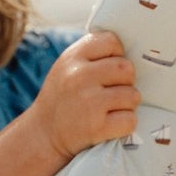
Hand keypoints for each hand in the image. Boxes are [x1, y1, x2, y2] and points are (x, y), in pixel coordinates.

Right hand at [32, 31, 141, 160]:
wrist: (43, 134)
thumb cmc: (62, 97)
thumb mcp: (67, 67)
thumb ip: (91, 54)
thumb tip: (129, 46)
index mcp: (72, 57)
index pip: (111, 41)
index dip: (117, 54)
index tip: (109, 69)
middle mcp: (79, 76)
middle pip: (127, 69)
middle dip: (125, 82)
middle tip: (111, 92)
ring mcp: (89, 102)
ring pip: (133, 95)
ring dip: (127, 104)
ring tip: (109, 109)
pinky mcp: (97, 127)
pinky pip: (131, 119)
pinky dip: (125, 124)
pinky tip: (110, 124)